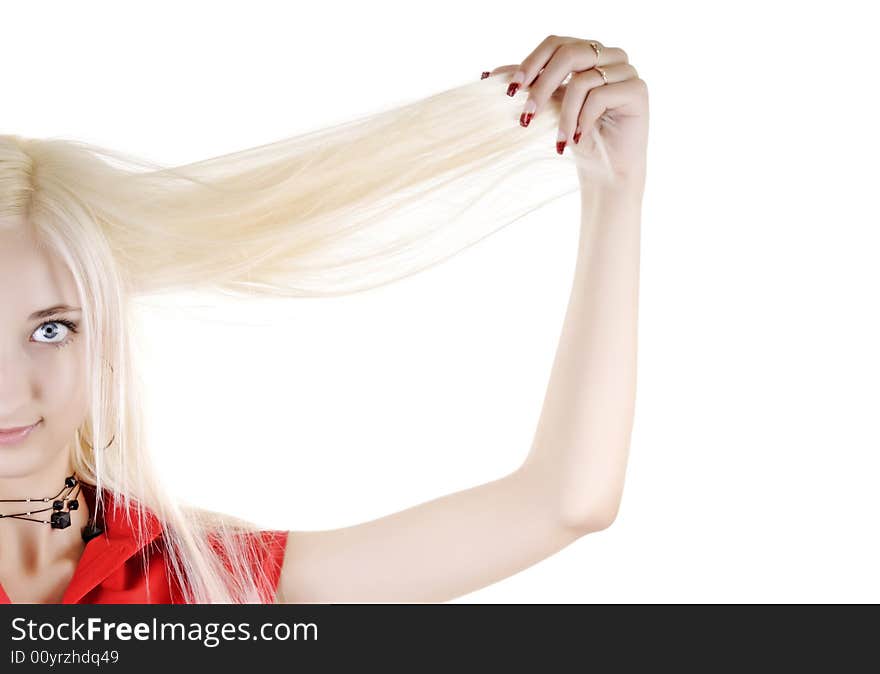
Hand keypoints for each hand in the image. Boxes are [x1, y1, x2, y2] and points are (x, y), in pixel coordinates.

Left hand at [482, 35, 648, 184]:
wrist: (605, 173)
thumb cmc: (577, 139)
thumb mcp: (547, 108)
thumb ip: (527, 86)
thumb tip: (486, 75)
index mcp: (588, 52)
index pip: (555, 43)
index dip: (531, 63)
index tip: (510, 91)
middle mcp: (610, 56)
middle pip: (569, 53)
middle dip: (542, 86)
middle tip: (526, 116)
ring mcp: (626, 71)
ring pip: (583, 80)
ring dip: (563, 115)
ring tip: (558, 140)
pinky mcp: (638, 90)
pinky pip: (600, 96)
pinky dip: (582, 120)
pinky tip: (578, 139)